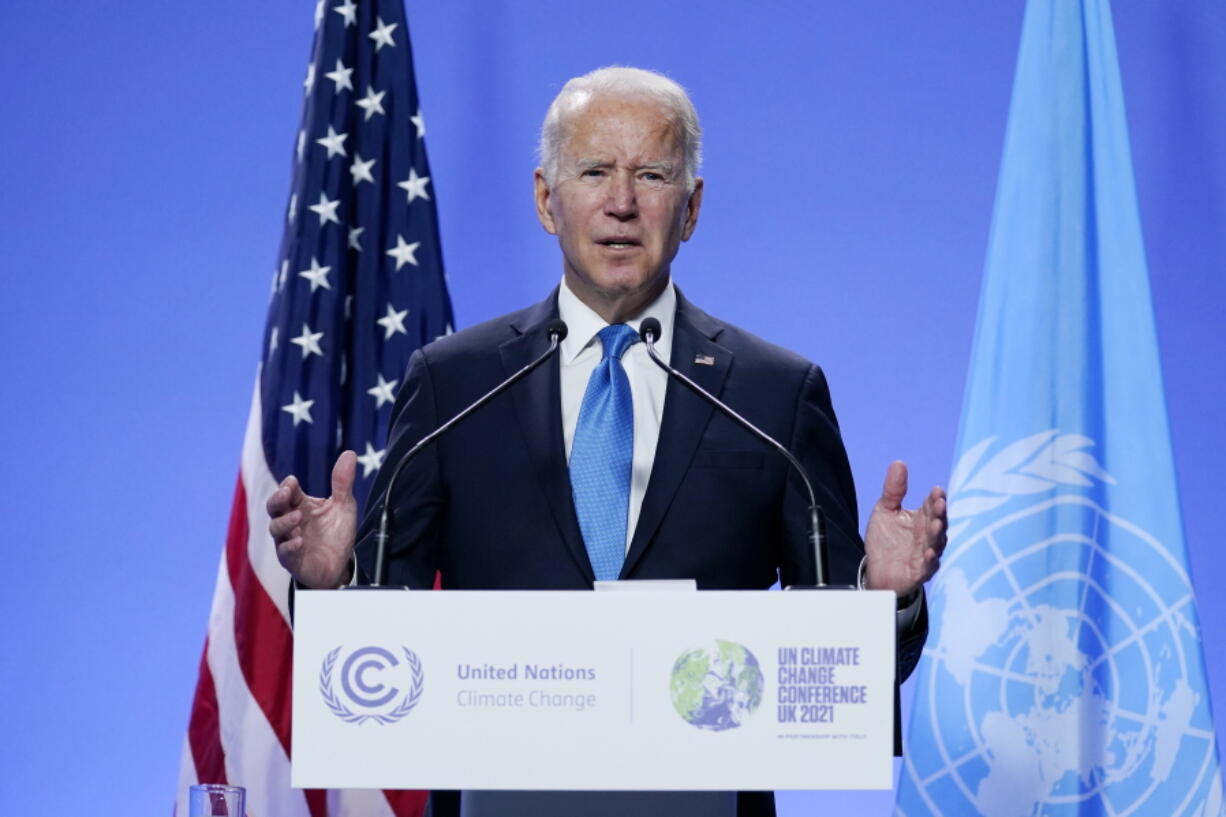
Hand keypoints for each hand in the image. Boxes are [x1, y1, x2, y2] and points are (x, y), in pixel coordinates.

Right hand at [267, 451, 358, 587]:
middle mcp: (290, 521)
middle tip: (286, 493)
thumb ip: (342, 482)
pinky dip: (289, 546)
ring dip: (285, 522)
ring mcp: (288, 540)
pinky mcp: (292, 560)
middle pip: (273, 507)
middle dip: (277, 499)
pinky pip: (284, 552)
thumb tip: (349, 453)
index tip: (293, 481)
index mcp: (300, 505)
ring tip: (298, 517)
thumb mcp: (344, 505)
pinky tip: (299, 541)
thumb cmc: (336, 533)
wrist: (339, 565)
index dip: (287, 486)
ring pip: (276, 529)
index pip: (288, 492)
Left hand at [863, 461, 946, 597]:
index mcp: (922, 519)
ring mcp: (926, 553)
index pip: (932, 506)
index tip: (937, 490)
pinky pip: (929, 566)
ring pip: (936, 543)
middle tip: (939, 504)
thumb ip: (894, 490)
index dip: (935, 499)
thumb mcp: (885, 511)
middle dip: (940, 513)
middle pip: (938, 522)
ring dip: (938, 534)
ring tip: (936, 524)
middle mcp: (928, 535)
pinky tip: (929, 553)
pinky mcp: (920, 572)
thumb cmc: (886, 540)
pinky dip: (931, 560)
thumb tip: (899, 462)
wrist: (877, 570)